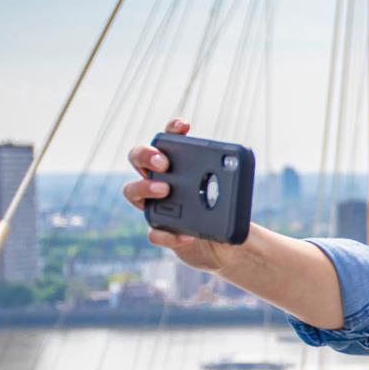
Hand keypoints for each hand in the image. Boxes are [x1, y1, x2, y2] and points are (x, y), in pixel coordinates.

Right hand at [124, 118, 230, 271]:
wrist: (222, 243)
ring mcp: (155, 206)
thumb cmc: (221, 211)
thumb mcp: (229, 194)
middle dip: (146, 155)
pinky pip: (154, 233)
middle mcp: (158, 181)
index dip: (172, 130)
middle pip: (137, 159)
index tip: (184, 126)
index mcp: (175, 167)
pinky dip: (168, 234)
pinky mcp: (160, 232)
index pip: (167, 141)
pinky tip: (186, 235)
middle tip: (163, 163)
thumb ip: (229, 181)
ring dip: (145, 187)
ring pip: (132, 192)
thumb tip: (236, 165)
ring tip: (165, 190)